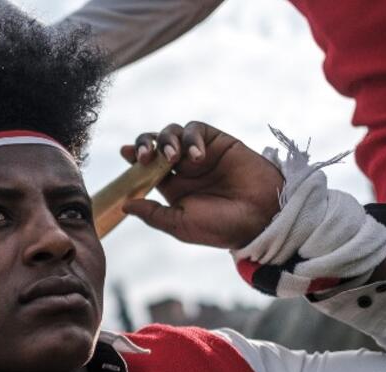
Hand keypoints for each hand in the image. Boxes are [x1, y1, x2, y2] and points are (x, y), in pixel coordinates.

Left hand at [119, 121, 283, 248]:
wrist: (260, 218)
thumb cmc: (220, 227)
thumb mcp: (180, 224)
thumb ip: (152, 214)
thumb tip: (125, 205)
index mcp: (171, 187)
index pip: (145, 167)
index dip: (134, 157)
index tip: (125, 153)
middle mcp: (183, 168)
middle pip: (155, 144)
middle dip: (145, 144)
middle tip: (144, 156)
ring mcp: (199, 154)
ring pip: (172, 132)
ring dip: (167, 140)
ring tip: (173, 158)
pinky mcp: (217, 142)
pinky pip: (196, 130)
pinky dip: (191, 138)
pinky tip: (197, 156)